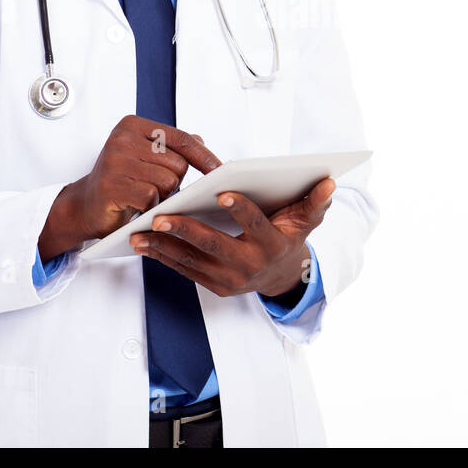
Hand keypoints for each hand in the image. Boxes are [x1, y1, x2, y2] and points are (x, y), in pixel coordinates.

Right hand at [39, 115, 221, 260]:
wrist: (85, 206)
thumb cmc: (121, 181)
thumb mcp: (145, 156)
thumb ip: (171, 146)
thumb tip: (201, 141)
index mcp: (133, 125)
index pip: (181, 138)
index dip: (204, 156)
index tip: (220, 170)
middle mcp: (122, 138)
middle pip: (178, 163)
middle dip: (174, 181)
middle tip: (154, 187)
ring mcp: (115, 161)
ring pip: (168, 181)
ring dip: (162, 195)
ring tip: (144, 195)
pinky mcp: (112, 185)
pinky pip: (151, 197)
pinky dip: (150, 206)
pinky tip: (137, 206)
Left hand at [129, 177, 335, 298]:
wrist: (281, 276)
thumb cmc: (289, 236)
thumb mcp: (306, 220)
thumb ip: (315, 201)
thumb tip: (329, 181)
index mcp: (272, 245)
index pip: (255, 225)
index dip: (241, 210)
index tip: (222, 192)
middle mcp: (250, 266)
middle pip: (214, 246)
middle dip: (185, 230)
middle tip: (160, 216)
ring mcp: (230, 280)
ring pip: (192, 260)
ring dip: (163, 246)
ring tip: (138, 232)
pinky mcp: (215, 286)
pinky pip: (185, 270)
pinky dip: (162, 256)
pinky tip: (143, 243)